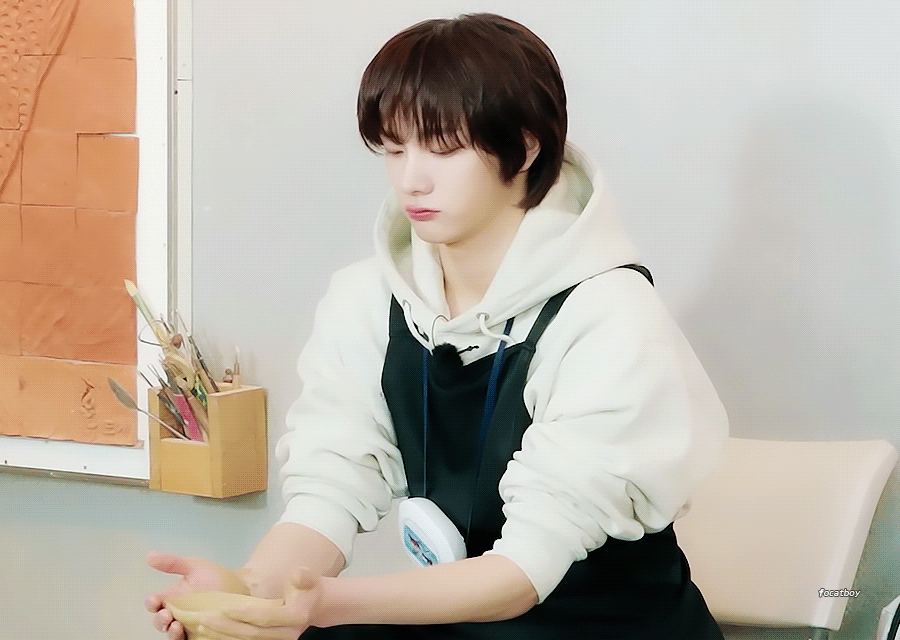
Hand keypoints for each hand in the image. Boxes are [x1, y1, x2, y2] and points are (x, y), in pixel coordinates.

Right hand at [145, 551, 250, 639]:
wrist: (242, 589)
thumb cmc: (216, 577)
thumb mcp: (195, 567)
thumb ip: (173, 563)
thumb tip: (148, 555)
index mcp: (173, 597)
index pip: (155, 603)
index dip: (152, 603)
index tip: (154, 600)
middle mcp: (177, 613)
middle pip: (160, 621)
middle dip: (160, 620)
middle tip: (167, 615)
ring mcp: (188, 626)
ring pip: (172, 633)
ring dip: (170, 632)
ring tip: (176, 625)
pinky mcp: (199, 635)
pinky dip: (182, 639)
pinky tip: (186, 632)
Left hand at [196, 567, 321, 639]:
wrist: (313, 607)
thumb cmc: (307, 589)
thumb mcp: (309, 578)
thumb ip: (304, 577)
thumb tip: (297, 575)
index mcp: (295, 617)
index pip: (265, 617)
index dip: (244, 613)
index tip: (224, 607)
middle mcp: (286, 634)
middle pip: (252, 633)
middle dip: (225, 627)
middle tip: (203, 619)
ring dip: (222, 636)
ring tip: (201, 627)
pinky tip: (211, 634)